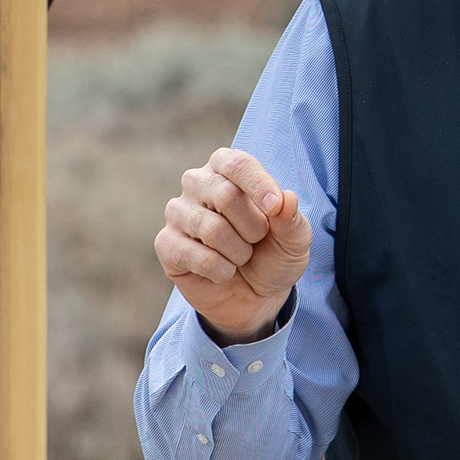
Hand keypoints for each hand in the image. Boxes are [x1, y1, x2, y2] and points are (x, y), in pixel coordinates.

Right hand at [157, 148, 313, 343]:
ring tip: (240, 257)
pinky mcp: (166, 243)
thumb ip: (291, 220)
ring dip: (239, 253)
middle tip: (256, 241)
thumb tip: (286, 199)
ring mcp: (177, 212)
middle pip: (226, 195)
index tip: (275, 207)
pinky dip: (221, 271)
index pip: (238, 164)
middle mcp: (197, 182)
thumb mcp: (294, 240)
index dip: (259, 185)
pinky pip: (198, 257)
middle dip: (253, 228)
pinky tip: (222, 271)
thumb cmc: (272, 254)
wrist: (253, 296)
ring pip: (212, 229)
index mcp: (227, 168)